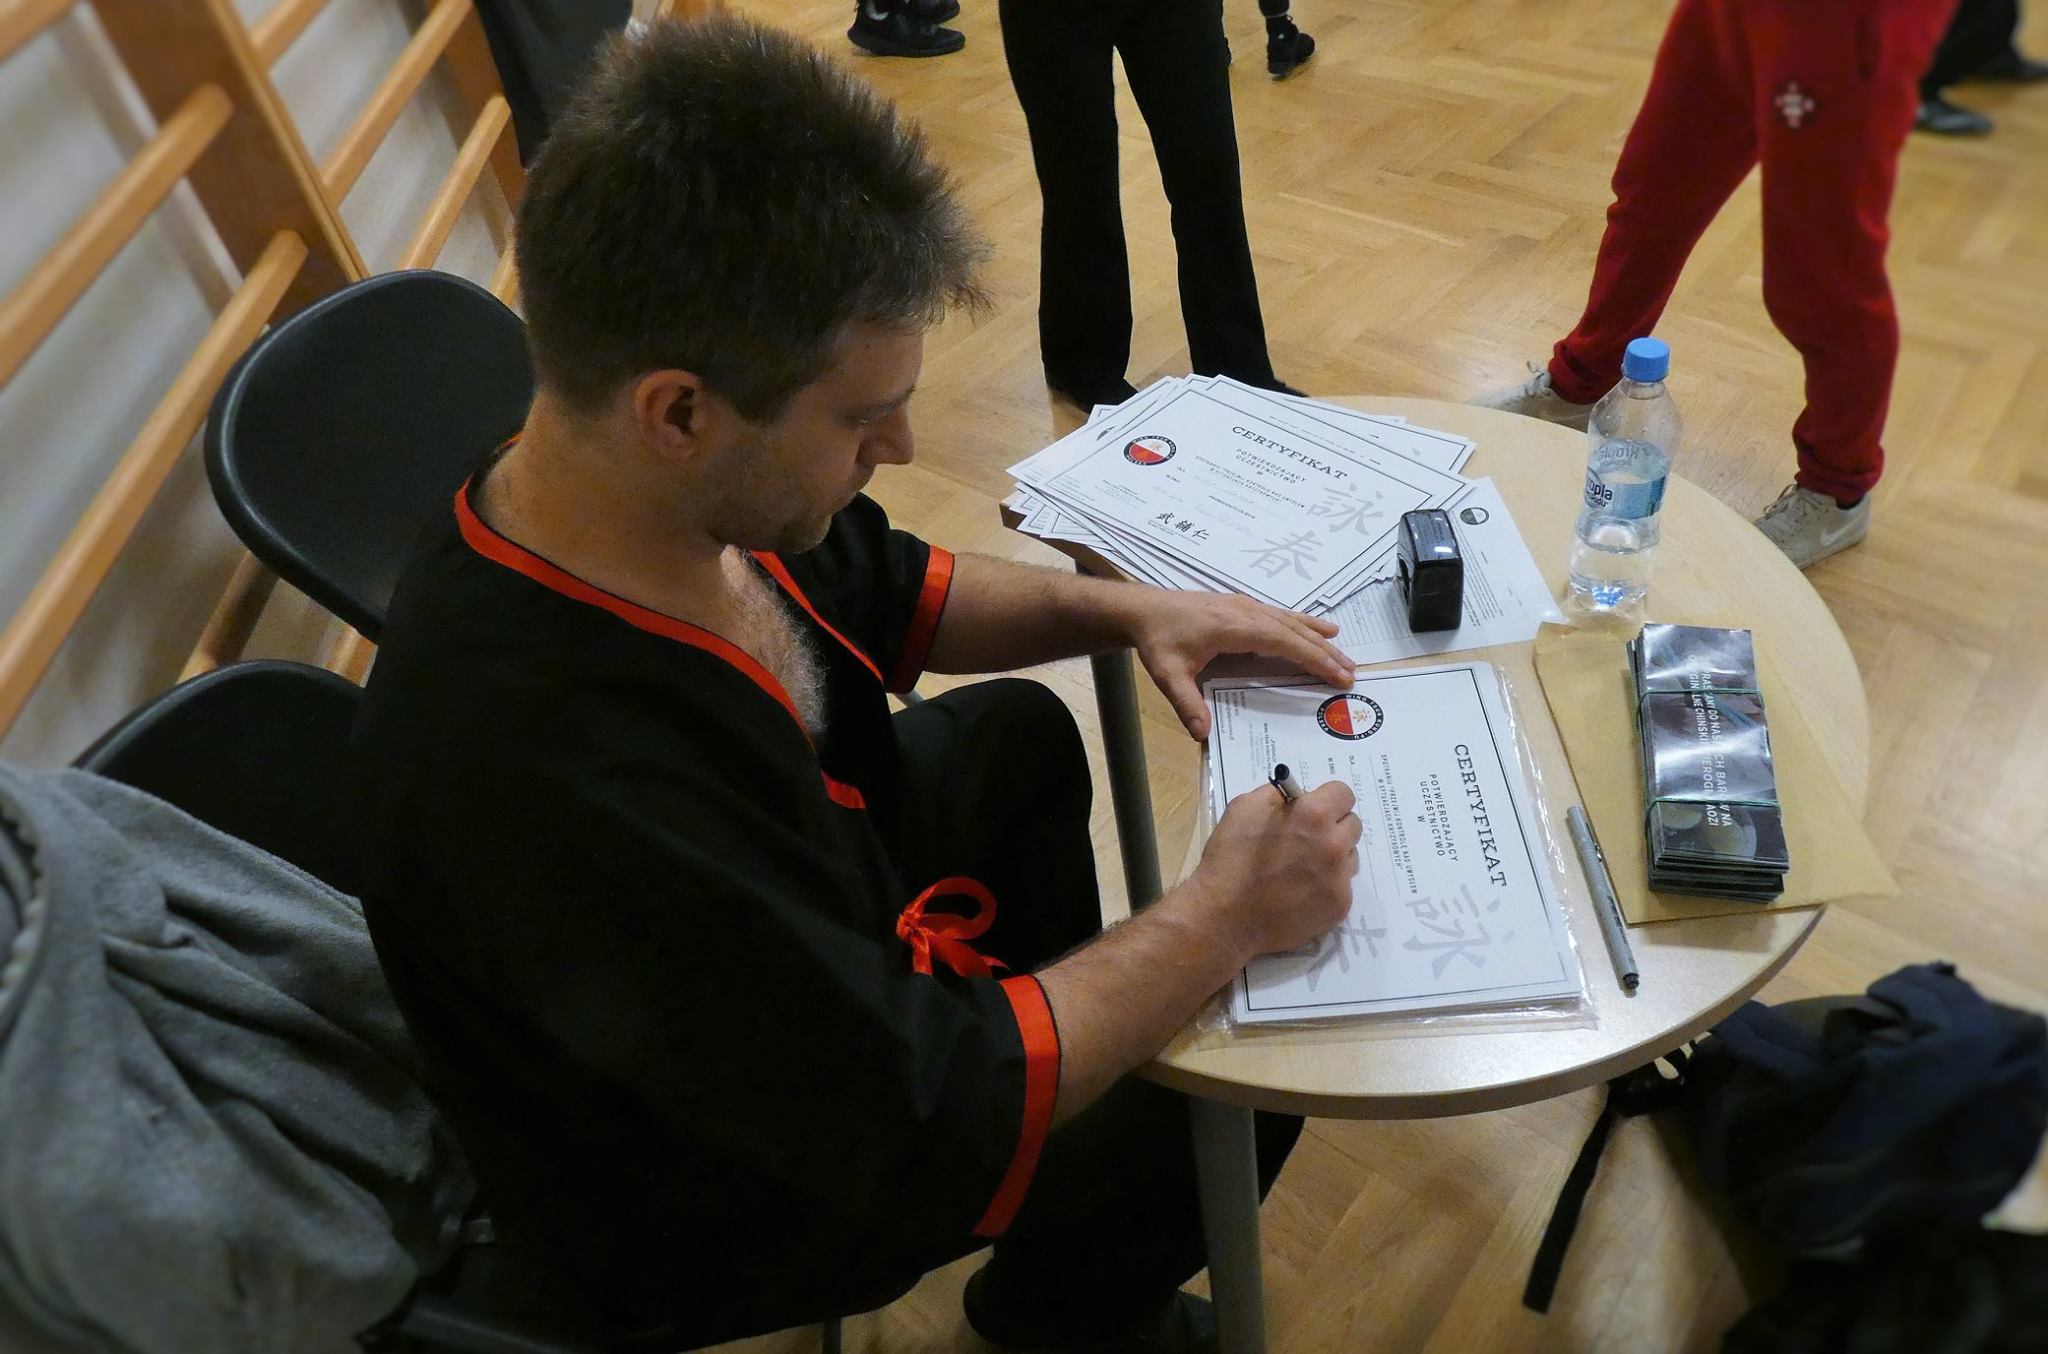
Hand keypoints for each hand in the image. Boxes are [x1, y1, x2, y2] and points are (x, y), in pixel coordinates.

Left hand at [1126, 591, 1353, 739]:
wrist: (1143, 609)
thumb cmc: (1157, 641)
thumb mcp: (1168, 675)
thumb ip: (1186, 704)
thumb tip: (1202, 734)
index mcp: (1234, 627)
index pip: (1283, 642)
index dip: (1312, 657)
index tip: (1337, 673)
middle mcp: (1247, 612)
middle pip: (1295, 631)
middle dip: (1325, 652)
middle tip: (1352, 672)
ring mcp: (1246, 606)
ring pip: (1292, 621)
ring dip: (1320, 638)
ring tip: (1346, 654)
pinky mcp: (1243, 606)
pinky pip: (1282, 615)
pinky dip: (1305, 624)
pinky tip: (1322, 628)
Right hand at [1183, 779, 1359, 959]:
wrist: (1225, 917)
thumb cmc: (1230, 859)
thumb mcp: (1244, 808)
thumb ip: (1277, 796)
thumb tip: (1298, 798)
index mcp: (1313, 814)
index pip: (1343, 793)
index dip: (1326, 799)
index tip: (1311, 811)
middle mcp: (1334, 844)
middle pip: (1352, 825)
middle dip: (1332, 827)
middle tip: (1306, 840)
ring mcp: (1340, 878)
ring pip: (1349, 857)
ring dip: (1333, 857)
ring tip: (1301, 870)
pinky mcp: (1340, 906)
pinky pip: (1342, 886)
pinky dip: (1325, 886)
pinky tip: (1299, 893)